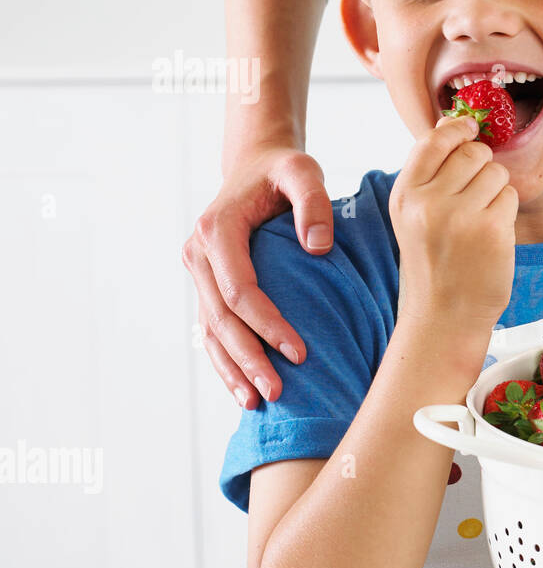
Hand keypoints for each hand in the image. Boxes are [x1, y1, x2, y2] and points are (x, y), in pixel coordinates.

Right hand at [183, 144, 333, 408]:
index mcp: (216, 230)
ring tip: (258, 402)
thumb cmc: (283, 170)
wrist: (256, 165)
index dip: (266, 324)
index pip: (239, 290)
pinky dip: (226, 360)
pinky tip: (244, 388)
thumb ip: (313, 202)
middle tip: (278, 391)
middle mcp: (198, 254)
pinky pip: (213, 329)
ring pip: (211, 331)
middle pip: (222, 319)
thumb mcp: (302, 171)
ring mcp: (199, 272)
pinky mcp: (207, 285)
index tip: (299, 352)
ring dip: (233, 369)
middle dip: (249, 358)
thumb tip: (318, 247)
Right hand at [389, 115, 517, 333]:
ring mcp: (460, 216)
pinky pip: (510, 196)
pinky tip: (491, 235)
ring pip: (496, 172)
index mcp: (405, 195)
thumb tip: (453, 123)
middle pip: (472, 152)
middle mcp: (428, 202)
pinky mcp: (491, 230)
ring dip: (496, 190)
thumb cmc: (435, 262)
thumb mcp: (414, 216)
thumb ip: (430, 174)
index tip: (469, 131)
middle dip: (482, 165)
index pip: (433, 140)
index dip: (457, 129)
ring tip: (480, 220)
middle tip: (475, 194)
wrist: (443, 317)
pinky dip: (506, 212)